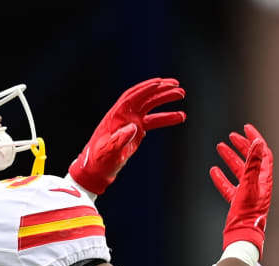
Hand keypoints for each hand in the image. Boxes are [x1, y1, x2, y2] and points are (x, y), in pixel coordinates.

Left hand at [68, 78, 186, 194]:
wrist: (96, 170)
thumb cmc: (99, 160)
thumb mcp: (108, 150)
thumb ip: (119, 139)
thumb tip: (133, 127)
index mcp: (116, 115)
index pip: (133, 97)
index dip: (146, 88)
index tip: (160, 82)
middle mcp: (124, 115)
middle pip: (144, 98)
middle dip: (160, 90)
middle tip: (177, 86)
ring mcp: (130, 123)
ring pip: (151, 107)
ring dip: (165, 101)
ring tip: (181, 96)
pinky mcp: (136, 132)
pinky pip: (153, 121)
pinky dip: (165, 118)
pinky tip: (178, 117)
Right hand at [210, 124, 272, 257]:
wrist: (242, 235)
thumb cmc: (248, 214)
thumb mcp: (249, 185)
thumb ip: (254, 164)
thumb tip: (258, 143)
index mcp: (264, 179)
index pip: (262, 153)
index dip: (255, 139)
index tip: (246, 128)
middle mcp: (257, 184)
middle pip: (250, 159)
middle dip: (241, 146)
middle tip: (232, 136)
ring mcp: (247, 192)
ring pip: (238, 170)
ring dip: (230, 158)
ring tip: (220, 147)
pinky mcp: (237, 201)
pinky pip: (228, 185)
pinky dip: (221, 177)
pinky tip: (214, 171)